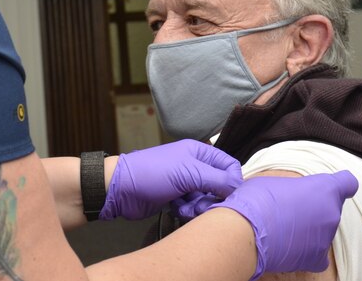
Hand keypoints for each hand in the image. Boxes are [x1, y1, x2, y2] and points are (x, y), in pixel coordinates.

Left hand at [99, 139, 242, 220]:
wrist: (122, 190)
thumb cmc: (154, 174)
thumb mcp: (188, 173)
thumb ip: (217, 179)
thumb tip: (239, 187)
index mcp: (199, 152)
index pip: (229, 165)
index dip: (232, 182)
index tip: (228, 196)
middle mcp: (195, 166)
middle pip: (219, 186)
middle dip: (212, 198)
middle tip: (201, 204)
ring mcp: (186, 183)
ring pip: (207, 199)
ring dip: (198, 207)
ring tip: (185, 207)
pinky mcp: (177, 198)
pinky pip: (193, 208)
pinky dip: (187, 211)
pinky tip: (176, 209)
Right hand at [210, 171, 358, 280]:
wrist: (248, 231)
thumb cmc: (257, 201)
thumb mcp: (274, 181)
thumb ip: (292, 188)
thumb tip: (289, 195)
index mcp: (324, 188)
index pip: (347, 183)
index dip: (340, 185)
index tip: (330, 189)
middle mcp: (331, 213)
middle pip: (330, 209)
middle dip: (314, 209)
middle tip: (290, 210)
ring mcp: (326, 237)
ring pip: (323, 231)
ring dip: (309, 229)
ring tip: (284, 230)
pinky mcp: (318, 258)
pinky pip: (319, 255)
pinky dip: (309, 252)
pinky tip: (292, 248)